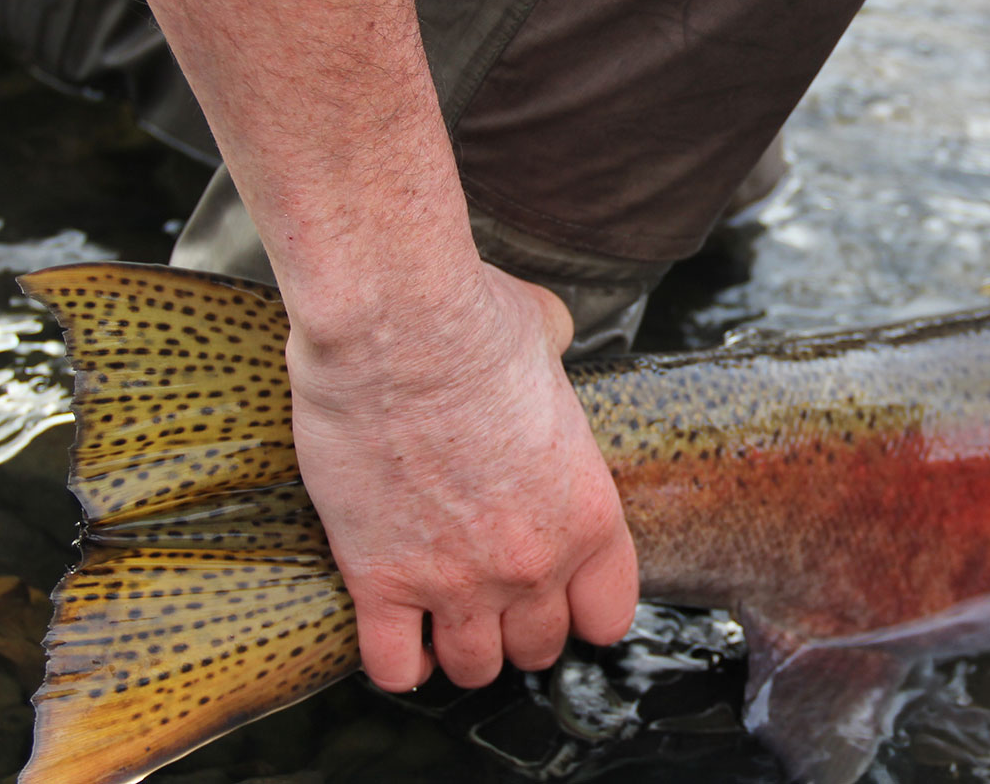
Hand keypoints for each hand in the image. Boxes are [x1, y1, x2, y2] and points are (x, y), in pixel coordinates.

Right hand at [287, 262, 638, 690]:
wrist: (396, 324)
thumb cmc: (473, 321)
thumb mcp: (549, 339)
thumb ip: (559, 362)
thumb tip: (549, 338)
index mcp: (588, 513)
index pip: (608, 615)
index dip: (581, 610)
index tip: (559, 596)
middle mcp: (533, 561)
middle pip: (539, 648)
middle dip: (519, 631)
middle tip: (495, 603)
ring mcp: (457, 580)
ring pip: (472, 669)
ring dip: (460, 651)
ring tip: (444, 621)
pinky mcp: (380, 581)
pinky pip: (392, 665)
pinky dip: (396, 663)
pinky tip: (397, 635)